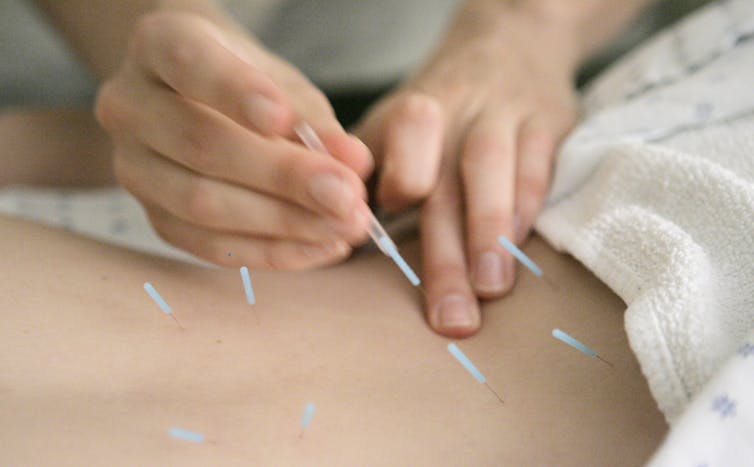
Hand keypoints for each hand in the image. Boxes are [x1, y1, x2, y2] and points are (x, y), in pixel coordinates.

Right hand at [95, 10, 373, 268]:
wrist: (203, 105)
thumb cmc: (249, 85)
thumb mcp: (283, 84)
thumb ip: (313, 120)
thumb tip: (353, 163)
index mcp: (158, 46)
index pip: (188, 62)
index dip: (235, 92)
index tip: (284, 118)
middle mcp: (130, 106)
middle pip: (202, 145)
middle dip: (283, 177)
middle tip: (347, 196)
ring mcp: (132, 167)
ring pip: (201, 204)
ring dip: (285, 222)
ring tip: (345, 226)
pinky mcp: (154, 217)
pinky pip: (210, 246)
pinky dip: (273, 252)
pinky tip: (322, 246)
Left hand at [356, 1, 579, 335]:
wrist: (508, 37)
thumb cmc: (439, 107)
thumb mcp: (392, 125)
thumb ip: (368, 178)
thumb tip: (334, 245)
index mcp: (405, 117)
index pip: (397, 145)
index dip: (398, 179)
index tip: (388, 226)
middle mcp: (451, 113)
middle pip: (443, 184)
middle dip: (445, 253)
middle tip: (448, 319)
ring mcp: (500, 115)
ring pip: (493, 171)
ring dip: (490, 232)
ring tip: (490, 289)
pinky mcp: (546, 122)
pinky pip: (537, 167)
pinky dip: (528, 209)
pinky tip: (519, 251)